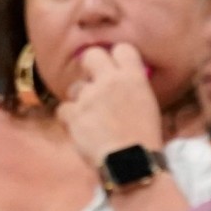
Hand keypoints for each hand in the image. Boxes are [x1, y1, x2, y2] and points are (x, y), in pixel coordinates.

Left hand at [55, 43, 163, 167]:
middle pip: (91, 55)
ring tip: (90, 118)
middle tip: (93, 84)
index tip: (112, 68)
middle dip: (89, 67)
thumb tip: (122, 81)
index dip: (115, 57)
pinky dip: (68, 119)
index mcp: (134, 77)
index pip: (122, 48)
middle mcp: (110, 80)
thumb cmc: (144, 138)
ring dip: (79, 100)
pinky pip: (63, 109)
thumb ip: (132, 88)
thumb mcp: (147, 105)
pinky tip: (79, 129)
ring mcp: (90, 96)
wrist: (131, 162)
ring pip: (74, 87)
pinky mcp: (74, 113)